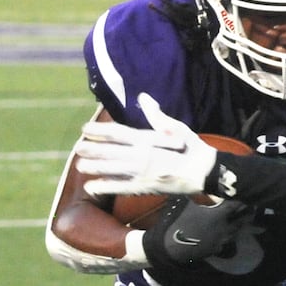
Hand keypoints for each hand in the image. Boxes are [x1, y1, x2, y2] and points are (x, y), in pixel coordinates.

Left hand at [77, 92, 215, 196]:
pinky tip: (92, 188)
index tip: (85, 128)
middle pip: (111, 151)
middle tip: (77, 148)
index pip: (118, 132)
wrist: (207, 173)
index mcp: (149, 139)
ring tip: (80, 166)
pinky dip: (106, 188)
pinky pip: (122, 188)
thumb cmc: (194, 148)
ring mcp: (143, 173)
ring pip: (113, 169)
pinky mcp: (146, 187)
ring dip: (96, 167)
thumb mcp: (178, 128)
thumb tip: (143, 97)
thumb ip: (157, 115)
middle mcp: (142, 156)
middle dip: (93, 149)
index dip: (100, 130)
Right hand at [143, 194, 252, 267]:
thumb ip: (196, 195)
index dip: (242, 199)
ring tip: (246, 217)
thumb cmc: (177, 222)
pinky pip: (229, 241)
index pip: (236, 205)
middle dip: (248, 212)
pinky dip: (232, 235)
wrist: (170, 246)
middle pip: (242, 219)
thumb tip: (197, 184)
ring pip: (237, 231)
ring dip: (242, 224)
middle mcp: (224, 228)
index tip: (247, 194)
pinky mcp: (216, 249)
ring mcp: (221, 240)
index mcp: (218, 216)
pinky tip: (232, 232)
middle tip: (253, 205)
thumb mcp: (185, 204)